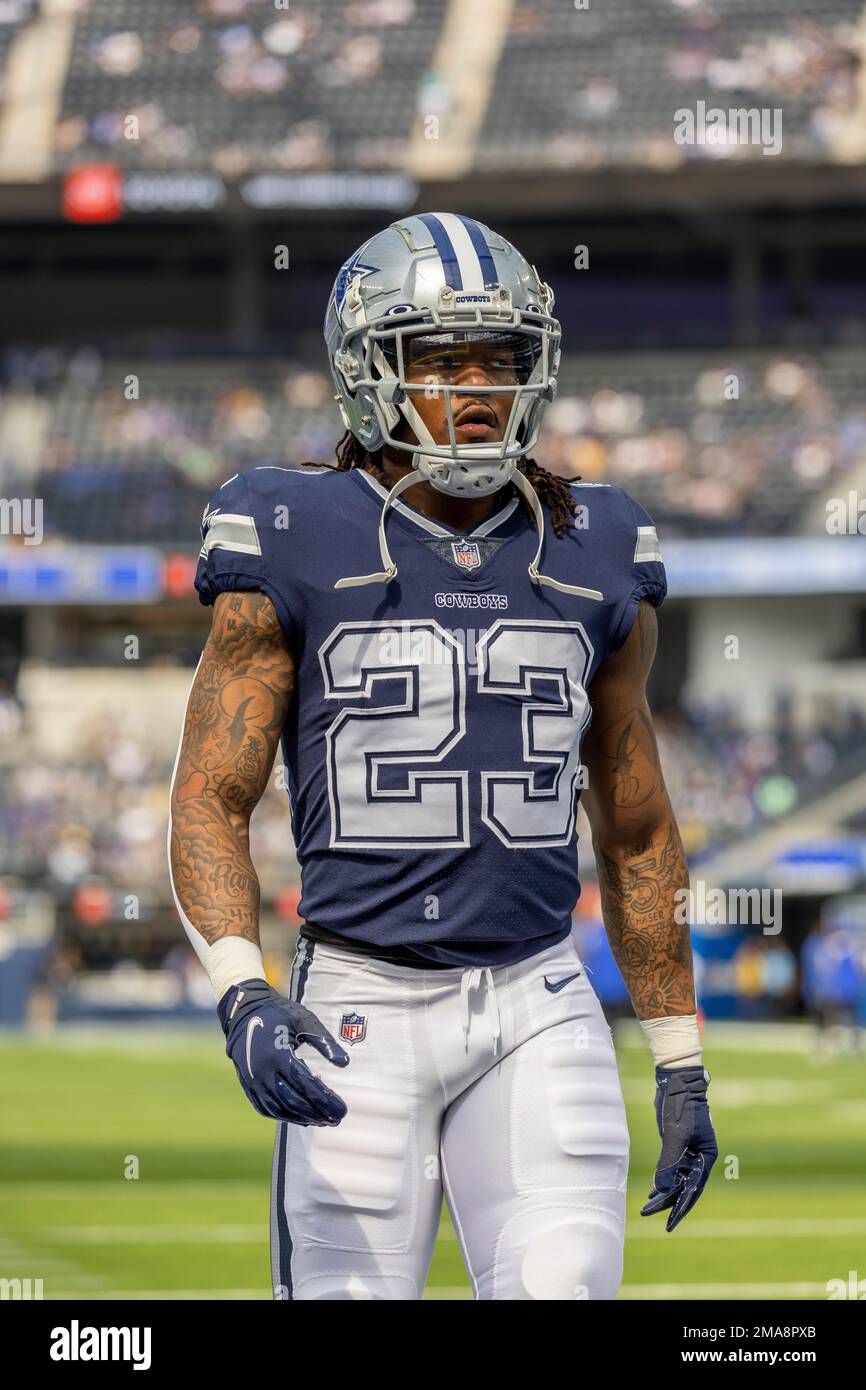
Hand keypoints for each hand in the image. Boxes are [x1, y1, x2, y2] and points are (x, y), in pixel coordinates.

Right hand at [218, 979, 348, 1124]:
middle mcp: (263, 1071)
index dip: (325, 1100)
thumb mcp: (304, 1019)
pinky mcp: (248, 1085)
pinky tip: (302, 1118)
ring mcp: (253, 1081)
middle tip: (337, 1118)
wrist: (244, 1013)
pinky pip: (266, 1108)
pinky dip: (285, 1116)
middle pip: (293, 1101)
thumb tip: (345, 1063)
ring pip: (279, 1109)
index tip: (342, 1109)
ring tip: (323, 1120)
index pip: (306, 1084)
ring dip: (303, 1118)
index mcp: (277, 1054)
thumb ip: (324, 1041)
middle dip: (318, 1113)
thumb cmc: (279, 1014)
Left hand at [641, 1065, 716, 1231]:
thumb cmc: (681, 1105)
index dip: (681, 1207)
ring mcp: (688, 1150)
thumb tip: (661, 1190)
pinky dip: (661, 1179)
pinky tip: (652, 1190)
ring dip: (663, 1192)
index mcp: (706, 1156)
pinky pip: (670, 1168)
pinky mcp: (676, 1144)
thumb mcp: (675, 1135)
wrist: (676, 1080)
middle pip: (684, 1185)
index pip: (693, 1188)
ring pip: (676, 1178)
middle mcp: (699, 1156)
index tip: (670, 1223)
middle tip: (649, 1215)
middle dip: (668, 1202)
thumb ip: (669, 1162)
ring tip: (647, 1206)